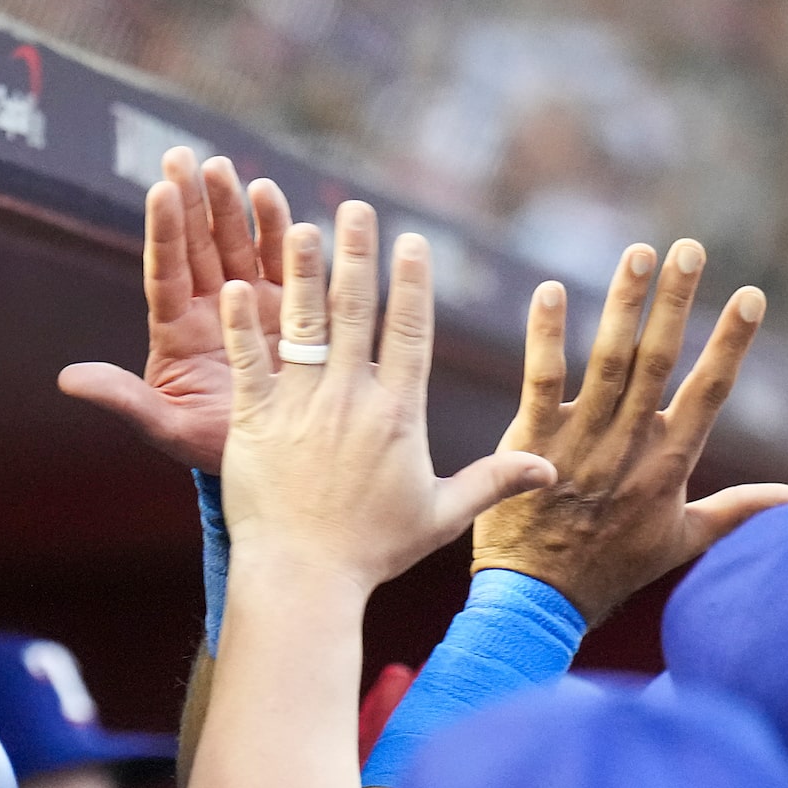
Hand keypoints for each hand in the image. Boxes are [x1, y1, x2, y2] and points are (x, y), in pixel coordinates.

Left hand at [59, 147, 291, 468]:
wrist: (277, 460)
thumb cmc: (211, 446)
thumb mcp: (165, 427)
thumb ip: (122, 400)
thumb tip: (66, 380)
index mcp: (175, 330)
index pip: (164, 272)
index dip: (163, 232)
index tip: (158, 190)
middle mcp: (211, 306)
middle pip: (197, 245)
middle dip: (191, 201)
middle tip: (181, 157)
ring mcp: (253, 301)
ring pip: (237, 242)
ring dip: (231, 205)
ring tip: (221, 167)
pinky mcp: (295, 305)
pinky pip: (285, 258)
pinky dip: (279, 227)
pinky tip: (272, 196)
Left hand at [216, 204, 554, 593]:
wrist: (305, 579)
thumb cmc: (372, 552)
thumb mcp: (441, 516)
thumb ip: (493, 482)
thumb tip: (552, 470)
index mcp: (398, 414)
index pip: (410, 333)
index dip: (412, 283)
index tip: (412, 241)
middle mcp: (351, 400)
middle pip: (356, 312)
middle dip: (356, 255)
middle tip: (355, 208)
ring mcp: (301, 408)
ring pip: (302, 325)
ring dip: (300, 272)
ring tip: (296, 226)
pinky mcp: (255, 424)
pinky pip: (249, 363)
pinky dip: (243, 324)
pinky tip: (235, 284)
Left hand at [473, 240, 787, 623]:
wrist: (538, 601)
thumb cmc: (610, 570)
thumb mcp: (683, 541)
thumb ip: (739, 510)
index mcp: (668, 463)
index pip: (709, 391)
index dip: (730, 343)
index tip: (750, 296)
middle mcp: (628, 444)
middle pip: (658, 361)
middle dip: (675, 303)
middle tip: (689, 249)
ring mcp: (578, 441)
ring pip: (606, 360)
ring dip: (622, 305)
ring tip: (638, 253)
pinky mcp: (529, 442)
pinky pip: (539, 380)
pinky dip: (544, 336)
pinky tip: (548, 291)